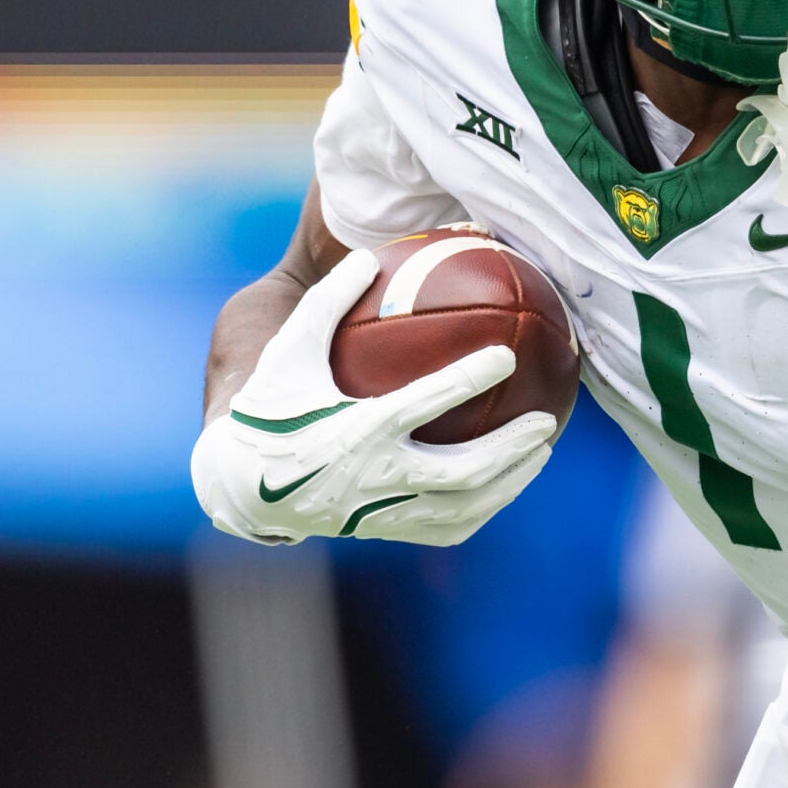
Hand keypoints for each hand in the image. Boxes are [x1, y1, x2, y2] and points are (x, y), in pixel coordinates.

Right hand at [191, 248, 557, 546]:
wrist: (241, 485)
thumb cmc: (271, 407)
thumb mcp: (288, 352)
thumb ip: (326, 303)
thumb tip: (368, 255)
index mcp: (353, 431)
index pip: (422, 404)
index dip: (467, 380)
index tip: (507, 355)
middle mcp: (373, 478)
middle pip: (461, 471)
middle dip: (510, 447)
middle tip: (546, 420)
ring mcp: (382, 512)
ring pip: (464, 505)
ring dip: (511, 481)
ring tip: (541, 451)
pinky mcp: (385, 532)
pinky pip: (449, 527)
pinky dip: (485, 506)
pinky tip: (508, 484)